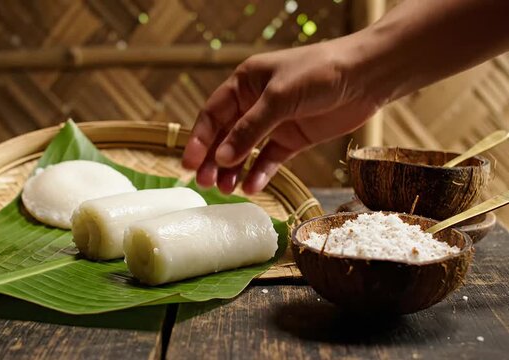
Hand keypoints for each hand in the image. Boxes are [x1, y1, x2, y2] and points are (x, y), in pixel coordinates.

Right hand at [181, 39, 381, 193]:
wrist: (367, 77)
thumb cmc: (319, 73)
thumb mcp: (279, 98)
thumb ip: (250, 129)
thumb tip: (221, 158)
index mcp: (245, 83)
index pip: (213, 114)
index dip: (199, 139)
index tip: (189, 164)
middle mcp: (255, 102)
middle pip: (226, 135)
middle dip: (214, 160)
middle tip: (205, 184)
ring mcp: (275, 122)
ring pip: (245, 150)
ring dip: (234, 170)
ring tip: (225, 190)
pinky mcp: (293, 139)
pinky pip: (270, 159)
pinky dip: (261, 173)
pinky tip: (252, 188)